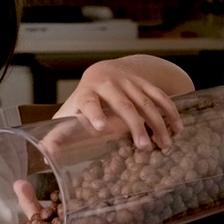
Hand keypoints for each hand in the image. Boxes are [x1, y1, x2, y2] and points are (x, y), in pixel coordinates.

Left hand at [55, 57, 185, 149]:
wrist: (105, 69)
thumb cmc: (85, 98)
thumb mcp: (71, 110)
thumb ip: (60, 130)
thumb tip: (45, 154)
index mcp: (88, 91)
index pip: (89, 101)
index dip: (94, 112)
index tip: (100, 126)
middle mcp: (109, 84)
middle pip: (124, 105)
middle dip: (135, 126)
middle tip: (144, 147)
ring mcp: (130, 82)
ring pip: (146, 102)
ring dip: (158, 124)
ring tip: (165, 144)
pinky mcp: (145, 83)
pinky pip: (161, 96)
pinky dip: (171, 111)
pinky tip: (178, 128)